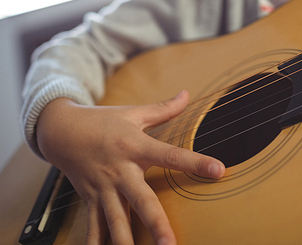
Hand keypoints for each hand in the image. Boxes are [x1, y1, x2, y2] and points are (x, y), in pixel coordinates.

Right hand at [36, 91, 224, 244]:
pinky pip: (93, 227)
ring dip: (127, 242)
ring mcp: (104, 188)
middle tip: (170, 244)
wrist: (60, 131)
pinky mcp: (90, 199)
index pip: (170, 155)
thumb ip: (163, 109)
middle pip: (141, 200)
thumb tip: (187, 93)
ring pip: (116, 221)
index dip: (195, 162)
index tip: (219, 170)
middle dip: (156, 224)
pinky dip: (97, 244)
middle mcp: (120, 170)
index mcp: (134, 146)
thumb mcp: (133, 112)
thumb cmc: (101, 121)